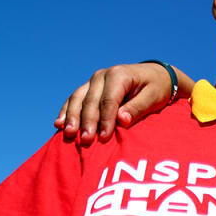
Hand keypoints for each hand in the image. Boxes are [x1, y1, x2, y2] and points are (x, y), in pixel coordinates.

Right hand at [53, 63, 174, 144]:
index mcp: (119, 75)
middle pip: (91, 101)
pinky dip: (67, 112)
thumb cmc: (157, 87)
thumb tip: (121, 120)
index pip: (108, 101)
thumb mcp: (153, 97)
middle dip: (87, 122)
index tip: (103, 138)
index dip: (105, 120)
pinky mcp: (89, 87)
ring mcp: (93, 80)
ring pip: (78, 99)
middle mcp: (102, 75)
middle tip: (85, 141)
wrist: (155, 74)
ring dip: (72, 118)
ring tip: (69, 134)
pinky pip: (74, 99)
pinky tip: (59, 124)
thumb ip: (137, 108)